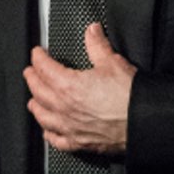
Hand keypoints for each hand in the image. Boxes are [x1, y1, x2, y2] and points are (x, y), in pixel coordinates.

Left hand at [25, 23, 135, 154]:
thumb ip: (98, 45)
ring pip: (42, 116)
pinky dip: (48, 134)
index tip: (37, 53)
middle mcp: (64, 108)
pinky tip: (48, 131)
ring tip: (33, 100)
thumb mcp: (113, 62)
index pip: (44, 68)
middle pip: (38, 91)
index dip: (38, 58)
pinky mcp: (79, 143)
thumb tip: (92, 31)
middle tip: (30, 72)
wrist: (143, 122)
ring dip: (36, 106)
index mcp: (69, 85)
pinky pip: (56, 140)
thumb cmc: (129, 96)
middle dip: (32, 79)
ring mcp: (69, 127)